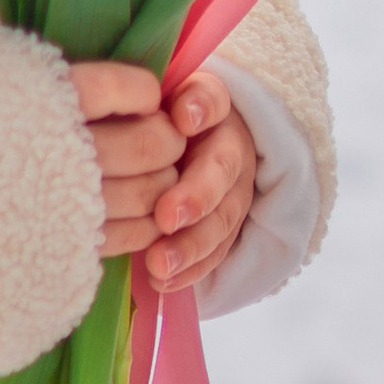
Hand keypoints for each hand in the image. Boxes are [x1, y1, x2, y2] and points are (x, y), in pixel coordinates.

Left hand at [143, 64, 257, 291]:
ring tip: (159, 265)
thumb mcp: (150, 103)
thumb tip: (176, 112)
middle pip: (222, 172)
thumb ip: (157, 102)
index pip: (213, 102)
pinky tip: (162, 281)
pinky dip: (189, 270)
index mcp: (211, 109)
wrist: (181, 152)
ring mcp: (233, 193)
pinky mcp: (225, 230)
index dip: (200, 108)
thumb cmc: (151, 124)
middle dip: (196, 196)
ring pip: (221, 220)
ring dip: (191, 245)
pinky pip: (214, 254)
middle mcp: (230, 150)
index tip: (182, 120)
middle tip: (167, 217)